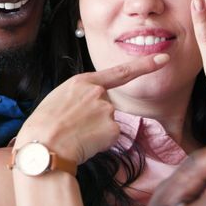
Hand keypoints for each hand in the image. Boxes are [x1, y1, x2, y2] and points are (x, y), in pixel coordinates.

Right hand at [18, 54, 168, 164]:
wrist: (43, 146)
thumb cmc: (43, 126)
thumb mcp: (58, 99)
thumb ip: (79, 97)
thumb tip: (89, 109)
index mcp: (82, 82)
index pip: (120, 72)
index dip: (144, 66)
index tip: (163, 59)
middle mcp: (98, 93)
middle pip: (106, 107)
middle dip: (94, 119)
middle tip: (72, 128)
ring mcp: (107, 110)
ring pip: (108, 124)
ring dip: (95, 132)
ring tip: (74, 136)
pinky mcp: (113, 129)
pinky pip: (110, 138)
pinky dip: (99, 144)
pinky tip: (84, 144)